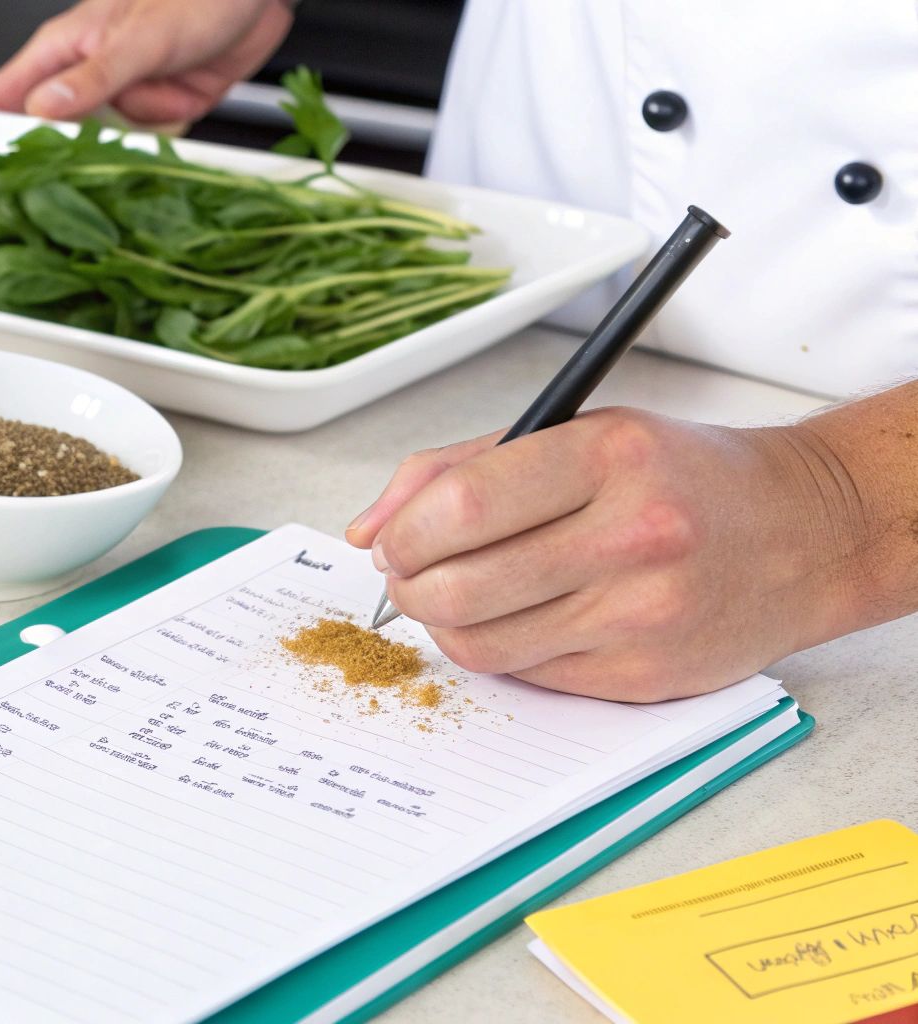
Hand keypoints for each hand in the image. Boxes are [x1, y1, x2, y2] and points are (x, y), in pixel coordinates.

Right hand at [0, 0, 293, 124]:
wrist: (255, 0)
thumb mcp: (138, 39)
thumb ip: (93, 78)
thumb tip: (44, 108)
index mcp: (66, 46)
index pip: (4, 90)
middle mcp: (88, 72)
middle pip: (53, 127)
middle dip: (67, 145)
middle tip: (71, 160)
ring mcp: (122, 91)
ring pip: (104, 139)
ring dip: (133, 126)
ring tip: (160, 89)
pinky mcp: (156, 106)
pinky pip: (145, 138)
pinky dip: (166, 124)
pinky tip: (182, 94)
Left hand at [343, 408, 876, 701]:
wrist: (807, 533)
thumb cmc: (682, 476)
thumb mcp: (580, 434)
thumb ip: (461, 470)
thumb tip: (370, 529)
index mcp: (609, 458)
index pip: (461, 507)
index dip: (403, 534)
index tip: (390, 541)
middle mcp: (632, 536)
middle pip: (460, 585)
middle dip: (409, 586)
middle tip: (408, 574)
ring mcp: (641, 614)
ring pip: (482, 643)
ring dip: (444, 623)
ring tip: (455, 595)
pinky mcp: (645, 675)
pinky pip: (528, 675)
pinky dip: (503, 650)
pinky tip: (520, 618)